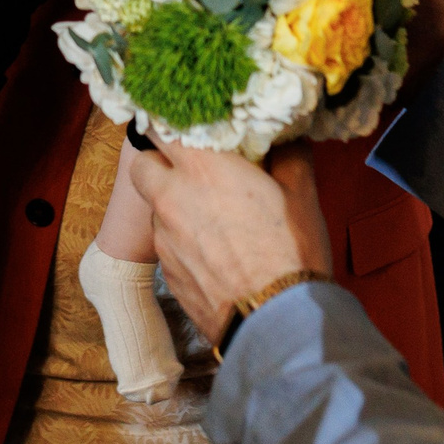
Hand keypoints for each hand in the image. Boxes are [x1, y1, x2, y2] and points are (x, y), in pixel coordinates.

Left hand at [129, 141, 330, 343]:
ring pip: (154, 207)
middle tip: (189, 168)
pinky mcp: (167, 272)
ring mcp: (165, 239)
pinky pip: (166, 244)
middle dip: (158, 161)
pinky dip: (181, 241)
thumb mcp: (301, 194)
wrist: (275, 321)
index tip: (184, 125)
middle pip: (142, 164)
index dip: (168, 122)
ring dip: (172, 204)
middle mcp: (173, 198)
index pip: (160, 125)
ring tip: (208, 217)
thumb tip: (285, 138)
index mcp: (203, 169)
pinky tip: (211, 253)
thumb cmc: (290, 252)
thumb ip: (288, 156)